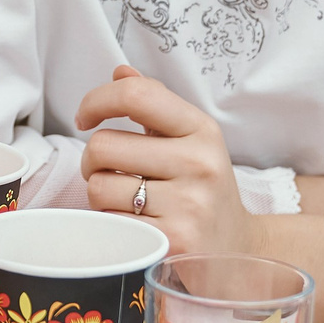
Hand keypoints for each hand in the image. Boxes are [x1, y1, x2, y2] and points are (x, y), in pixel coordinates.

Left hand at [76, 66, 254, 258]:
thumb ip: (154, 103)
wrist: (237, 250)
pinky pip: (109, 223)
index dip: (96, 101)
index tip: (86, 118)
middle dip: (92, 161)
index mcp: (201, 129)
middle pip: (102, 146)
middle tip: (109, 172)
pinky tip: (135, 226)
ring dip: (100, 196)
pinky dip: (111, 224)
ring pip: (98, 187)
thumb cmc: (204, 189)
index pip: (136, 96)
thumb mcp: (190, 140)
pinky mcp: (173, 241)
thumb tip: (120, 73)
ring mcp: (189, 205)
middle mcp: (199, 163)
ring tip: (126, 201)